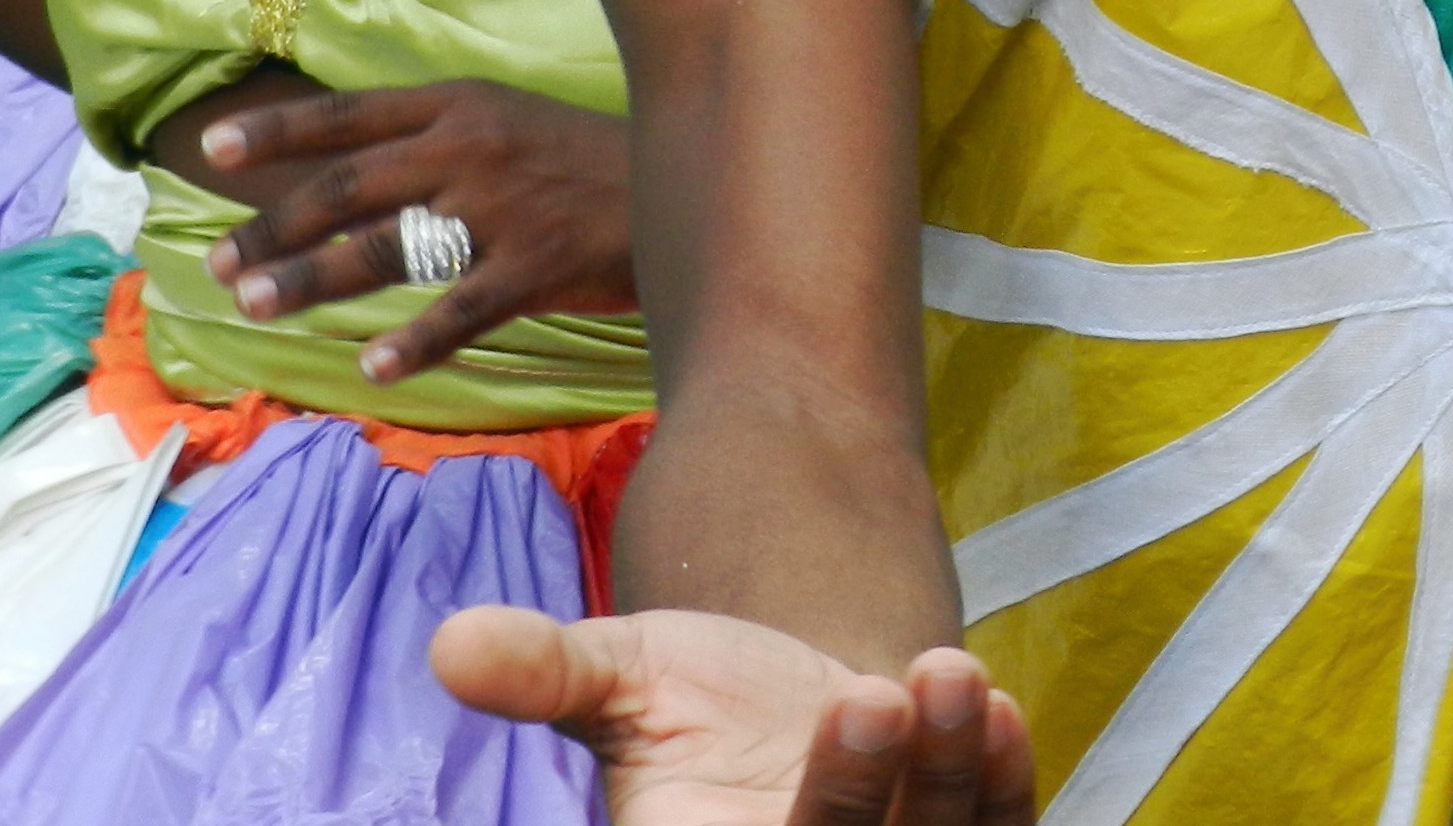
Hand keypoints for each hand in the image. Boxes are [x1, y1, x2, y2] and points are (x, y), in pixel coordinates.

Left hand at [200, 81, 634, 384]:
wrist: (688, 180)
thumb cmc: (587, 160)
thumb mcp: (511, 121)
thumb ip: (437, 139)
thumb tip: (349, 169)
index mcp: (461, 106)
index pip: (351, 116)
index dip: (279, 132)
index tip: (212, 150)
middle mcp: (470, 149)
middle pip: (347, 188)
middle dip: (274, 227)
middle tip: (218, 265)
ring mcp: (502, 208)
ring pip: (383, 247)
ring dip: (311, 279)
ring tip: (255, 305)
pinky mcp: (536, 265)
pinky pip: (461, 308)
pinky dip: (415, 340)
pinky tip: (373, 368)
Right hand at [434, 608, 1033, 825]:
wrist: (785, 692)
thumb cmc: (689, 697)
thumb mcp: (619, 674)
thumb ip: (546, 671)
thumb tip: (450, 643)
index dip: (806, 814)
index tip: (812, 725)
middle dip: (853, 795)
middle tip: (864, 691)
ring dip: (946, 778)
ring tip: (945, 672)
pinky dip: (1002, 784)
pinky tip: (994, 704)